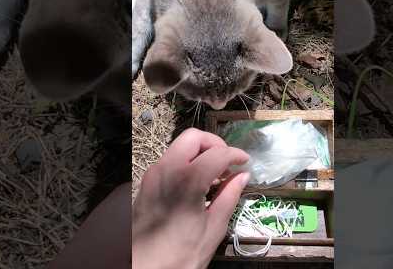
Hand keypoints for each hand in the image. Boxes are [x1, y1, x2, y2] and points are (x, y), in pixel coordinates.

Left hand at [132, 128, 249, 268]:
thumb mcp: (213, 228)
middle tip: (228, 163)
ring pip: (179, 146)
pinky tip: (199, 182)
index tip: (246, 162)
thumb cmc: (180, 255)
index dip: (235, 155)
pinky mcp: (146, 182)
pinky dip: (187, 161)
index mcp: (186, 179)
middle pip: (193, 138)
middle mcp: (166, 168)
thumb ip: (229, 197)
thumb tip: (242, 176)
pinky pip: (170, 159)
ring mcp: (153, 174)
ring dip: (200, 152)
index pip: (217, 153)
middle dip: (215, 145)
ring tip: (216, 174)